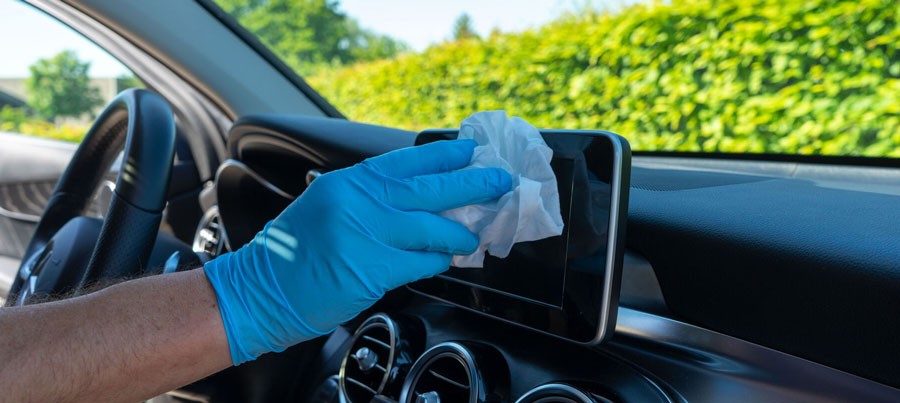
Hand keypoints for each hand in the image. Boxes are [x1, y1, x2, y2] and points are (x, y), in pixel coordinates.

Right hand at [204, 139, 511, 364]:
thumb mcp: (327, 205)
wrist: (261, 290)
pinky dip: (437, 261)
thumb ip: (367, 196)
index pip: (407, 161)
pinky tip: (444, 260)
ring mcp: (367, 235)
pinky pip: (421, 262)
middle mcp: (360, 202)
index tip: (472, 149)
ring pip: (433, 228)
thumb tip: (416, 196)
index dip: (445, 155)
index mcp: (350, 182)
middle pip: (430, 188)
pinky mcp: (373, 269)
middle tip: (498, 180)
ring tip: (472, 236)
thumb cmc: (293, 251)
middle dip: (472, 183)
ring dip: (460, 233)